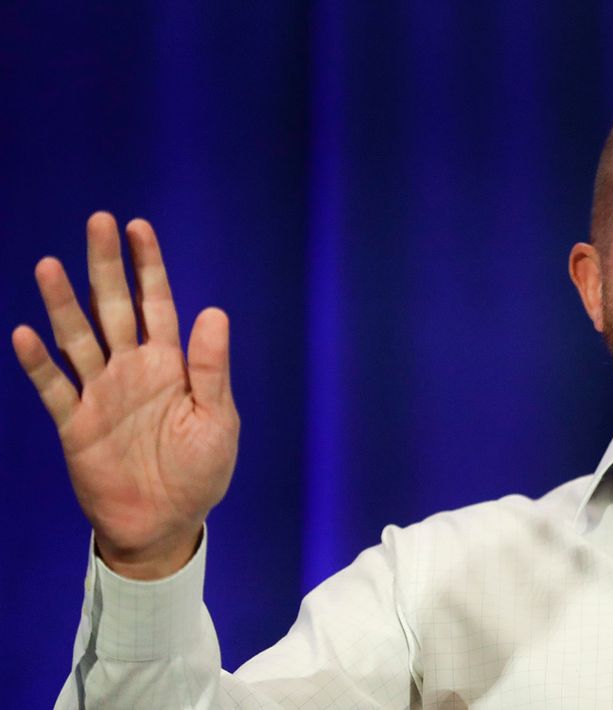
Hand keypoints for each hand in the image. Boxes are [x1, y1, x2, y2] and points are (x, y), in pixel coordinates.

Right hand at [11, 213, 238, 579]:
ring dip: (62, 303)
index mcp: (171, 365)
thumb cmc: (200, 472)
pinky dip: (39, 362)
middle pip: (113, 308)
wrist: (165, 524)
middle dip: (106, 266)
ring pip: (78, 338)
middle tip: (97, 221)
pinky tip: (25, 334)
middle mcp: (132, 370)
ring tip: (49, 265)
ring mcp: (101, 394)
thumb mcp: (217, 420)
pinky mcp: (75, 424)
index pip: (157, 304)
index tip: (138, 227)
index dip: (148, 267)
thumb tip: (214, 312)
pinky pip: (54, 388)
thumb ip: (211, 368)